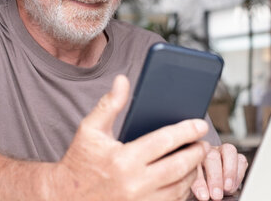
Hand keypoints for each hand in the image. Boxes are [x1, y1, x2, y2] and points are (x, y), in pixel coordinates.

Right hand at [52, 75, 210, 200]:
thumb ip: (110, 104)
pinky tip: (183, 178)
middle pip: (178, 166)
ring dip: (193, 172)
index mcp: (123, 159)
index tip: (200, 124)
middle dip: (196, 152)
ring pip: (179, 188)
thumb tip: (123, 81)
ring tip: (196, 158)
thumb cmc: (80, 160)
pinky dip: (182, 191)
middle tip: (204, 142)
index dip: (186, 131)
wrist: (66, 197)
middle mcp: (134, 184)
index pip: (164, 141)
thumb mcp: (90, 129)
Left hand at [191, 144, 247, 199]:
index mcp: (190, 155)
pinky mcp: (234, 156)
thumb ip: (197, 187)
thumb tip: (203, 194)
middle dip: (215, 177)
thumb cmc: (197, 184)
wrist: (205, 183)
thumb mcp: (193, 185)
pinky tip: (234, 185)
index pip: (194, 164)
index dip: (199, 182)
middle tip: (216, 195)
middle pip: (212, 156)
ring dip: (230, 172)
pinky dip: (239, 173)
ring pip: (228, 151)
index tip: (203, 196)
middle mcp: (206, 150)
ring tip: (228, 188)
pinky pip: (241, 159)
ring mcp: (221, 150)